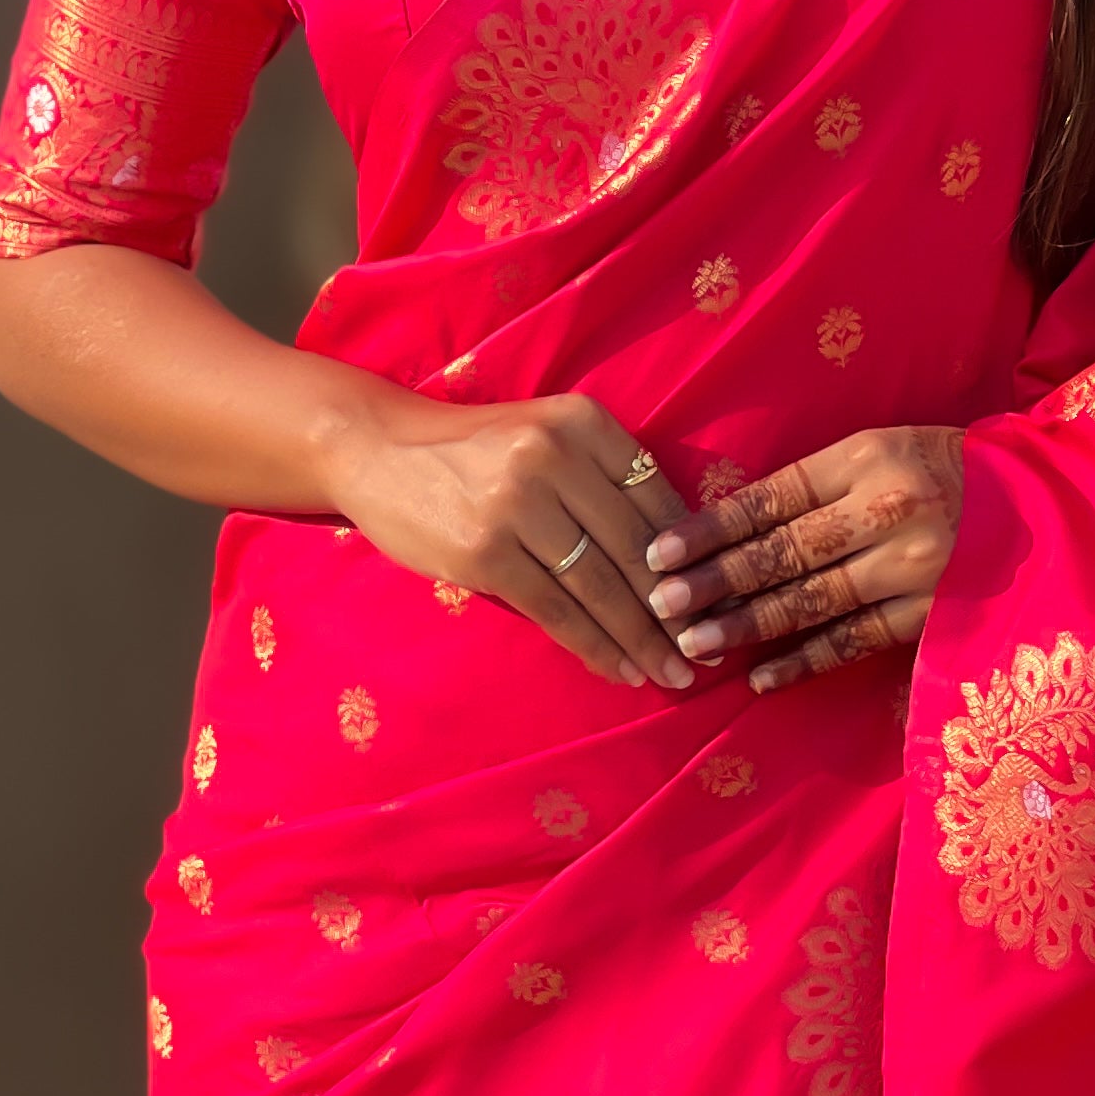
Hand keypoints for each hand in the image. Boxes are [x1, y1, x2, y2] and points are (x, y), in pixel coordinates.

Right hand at [334, 386, 697, 692]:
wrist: (378, 448)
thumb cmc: (474, 451)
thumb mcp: (545, 435)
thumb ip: (603, 479)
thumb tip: (676, 559)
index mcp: (583, 422)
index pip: (657, 497)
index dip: (692, 557)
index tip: (717, 599)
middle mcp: (555, 455)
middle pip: (634, 547)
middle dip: (675, 609)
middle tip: (705, 652)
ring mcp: (517, 505)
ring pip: (599, 586)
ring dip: (640, 639)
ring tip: (671, 673)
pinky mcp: (484, 553)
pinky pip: (554, 610)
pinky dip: (592, 645)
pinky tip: (618, 669)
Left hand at [643, 426, 965, 693]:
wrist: (1042, 504)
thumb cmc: (943, 470)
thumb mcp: (881, 451)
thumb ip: (816, 486)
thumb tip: (730, 528)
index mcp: (867, 457)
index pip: (772, 498)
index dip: (711, 528)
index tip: (660, 553)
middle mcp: (889, 509)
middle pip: (786, 550)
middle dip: (717, 581)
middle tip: (663, 605)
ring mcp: (913, 565)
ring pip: (814, 599)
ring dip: (749, 625)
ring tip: (697, 643)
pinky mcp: (932, 611)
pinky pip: (855, 640)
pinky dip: (806, 660)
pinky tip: (763, 677)